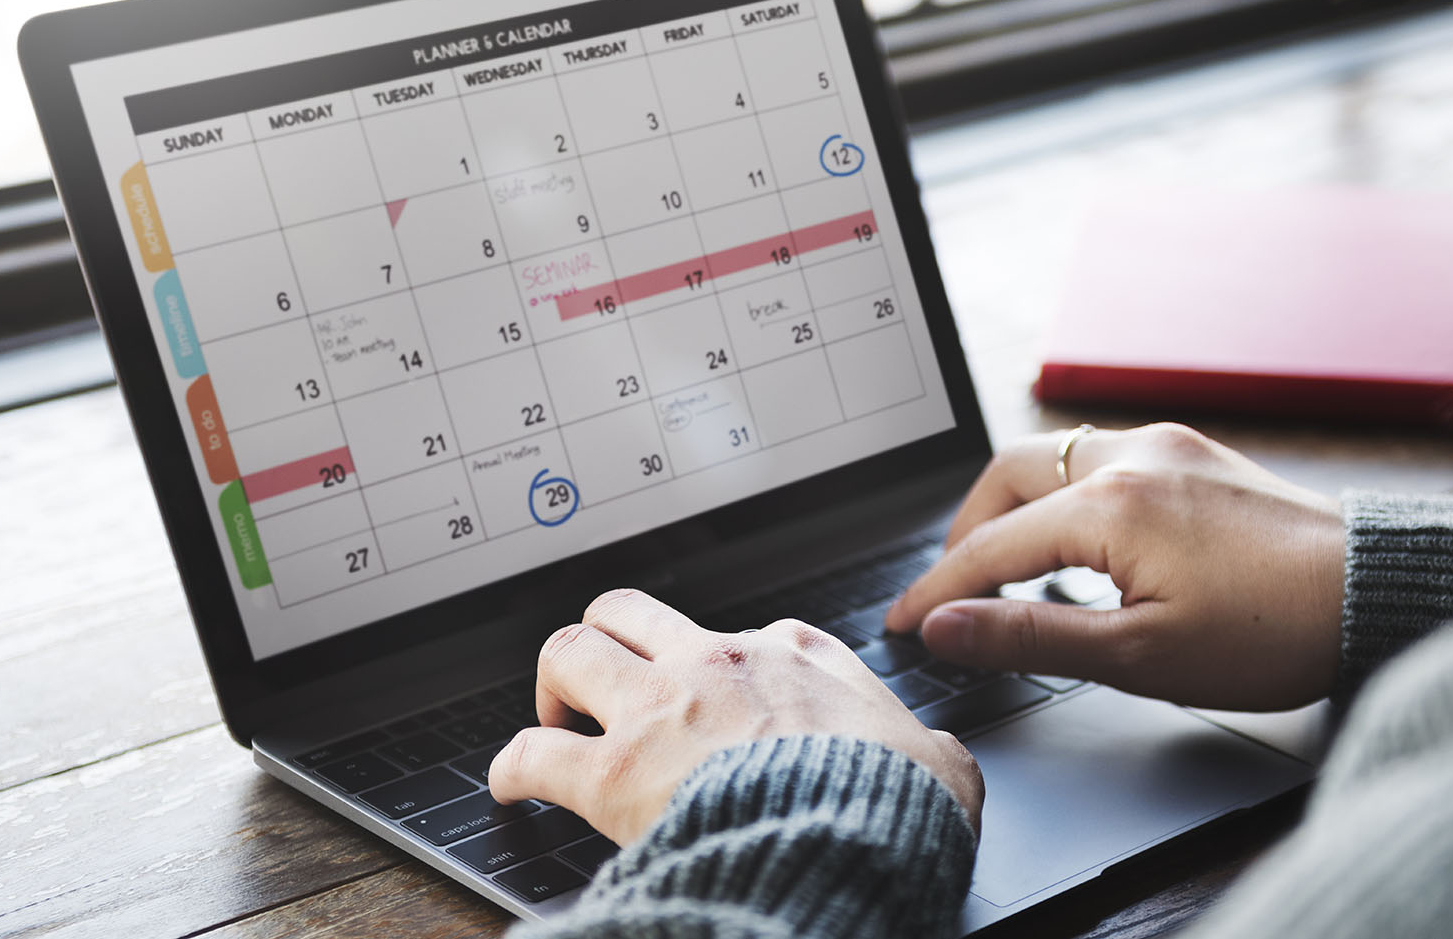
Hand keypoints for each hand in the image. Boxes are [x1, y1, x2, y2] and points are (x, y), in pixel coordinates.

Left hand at [490, 589, 982, 843]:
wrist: (854, 840)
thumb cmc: (896, 804)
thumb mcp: (939, 762)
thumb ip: (929, 749)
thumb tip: (942, 761)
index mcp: (795, 655)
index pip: (741, 634)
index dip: (717, 666)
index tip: (713, 698)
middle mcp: (718, 662)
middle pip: (630, 611)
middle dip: (608, 638)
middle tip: (604, 683)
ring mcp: (661, 709)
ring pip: (570, 649)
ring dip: (554, 682)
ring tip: (553, 716)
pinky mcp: (614, 771)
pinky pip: (532, 753)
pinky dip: (511, 765)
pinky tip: (510, 784)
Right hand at [884, 423, 1345, 710]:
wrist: (1375, 592)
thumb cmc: (1273, 633)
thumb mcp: (1138, 656)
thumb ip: (1031, 635)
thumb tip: (947, 627)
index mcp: (1110, 503)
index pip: (990, 546)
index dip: (938, 589)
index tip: (903, 624)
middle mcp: (1132, 455)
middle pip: (1009, 475)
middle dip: (968, 531)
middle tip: (952, 591)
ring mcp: (1168, 447)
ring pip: (1055, 458)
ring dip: (1018, 508)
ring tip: (1008, 572)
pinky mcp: (1196, 455)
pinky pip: (1102, 459)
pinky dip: (1066, 496)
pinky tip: (1078, 545)